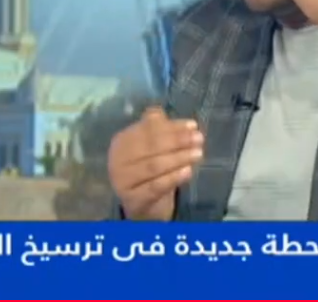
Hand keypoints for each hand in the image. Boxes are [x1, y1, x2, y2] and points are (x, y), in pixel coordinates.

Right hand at [108, 106, 203, 220]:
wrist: (142, 205)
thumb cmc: (148, 171)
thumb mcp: (151, 148)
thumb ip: (155, 128)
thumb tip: (159, 111)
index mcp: (122, 141)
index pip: (147, 129)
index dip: (171, 126)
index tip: (192, 125)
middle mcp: (118, 160)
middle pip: (151, 146)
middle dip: (178, 140)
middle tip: (199, 138)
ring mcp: (123, 181)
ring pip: (154, 166)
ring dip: (178, 158)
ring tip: (198, 153)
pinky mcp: (133, 199)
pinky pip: (155, 187)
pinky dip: (173, 178)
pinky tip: (188, 171)